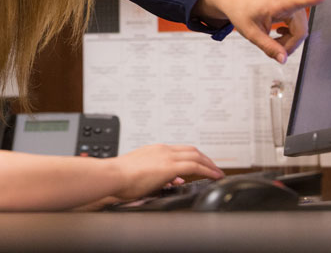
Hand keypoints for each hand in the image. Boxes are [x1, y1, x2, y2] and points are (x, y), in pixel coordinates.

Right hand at [109, 144, 223, 200]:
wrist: (113, 175)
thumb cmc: (120, 177)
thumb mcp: (141, 174)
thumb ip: (157, 176)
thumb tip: (172, 181)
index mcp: (155, 150)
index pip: (180, 150)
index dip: (194, 156)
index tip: (200, 164)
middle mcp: (163, 150)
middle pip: (192, 150)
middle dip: (205, 159)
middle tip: (213, 167)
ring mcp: (166, 156)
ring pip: (196, 156)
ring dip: (209, 164)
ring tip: (217, 172)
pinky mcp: (169, 166)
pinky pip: (195, 166)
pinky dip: (207, 170)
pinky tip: (214, 176)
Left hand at [198, 0, 327, 63]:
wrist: (237, 2)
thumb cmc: (242, 13)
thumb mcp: (251, 33)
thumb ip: (268, 47)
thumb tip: (283, 60)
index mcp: (278, 4)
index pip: (298, 1)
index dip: (312, 0)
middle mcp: (288, 2)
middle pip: (300, 30)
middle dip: (290, 44)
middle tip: (274, 50)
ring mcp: (291, 5)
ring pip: (300, 30)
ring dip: (289, 40)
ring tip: (273, 41)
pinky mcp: (291, 9)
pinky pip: (298, 27)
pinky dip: (289, 35)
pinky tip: (278, 34)